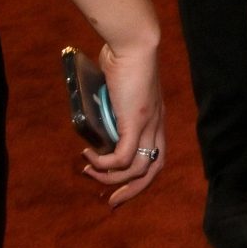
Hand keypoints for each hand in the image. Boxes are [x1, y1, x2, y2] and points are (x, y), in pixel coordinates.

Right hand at [82, 36, 164, 205]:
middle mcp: (157, 126)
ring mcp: (149, 125)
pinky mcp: (136, 121)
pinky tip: (89, 155)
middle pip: (153, 171)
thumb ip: (112, 109)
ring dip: (110, 177)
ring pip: (136, 168)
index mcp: (157, 120)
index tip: (119, 187)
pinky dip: (104, 162)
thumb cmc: (124, 61)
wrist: (132, 46)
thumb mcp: (118, 93)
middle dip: (132, 191)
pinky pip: (122, 156)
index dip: (141, 177)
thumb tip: (96, 120)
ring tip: (89, 170)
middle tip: (111, 201)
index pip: (156, 158)